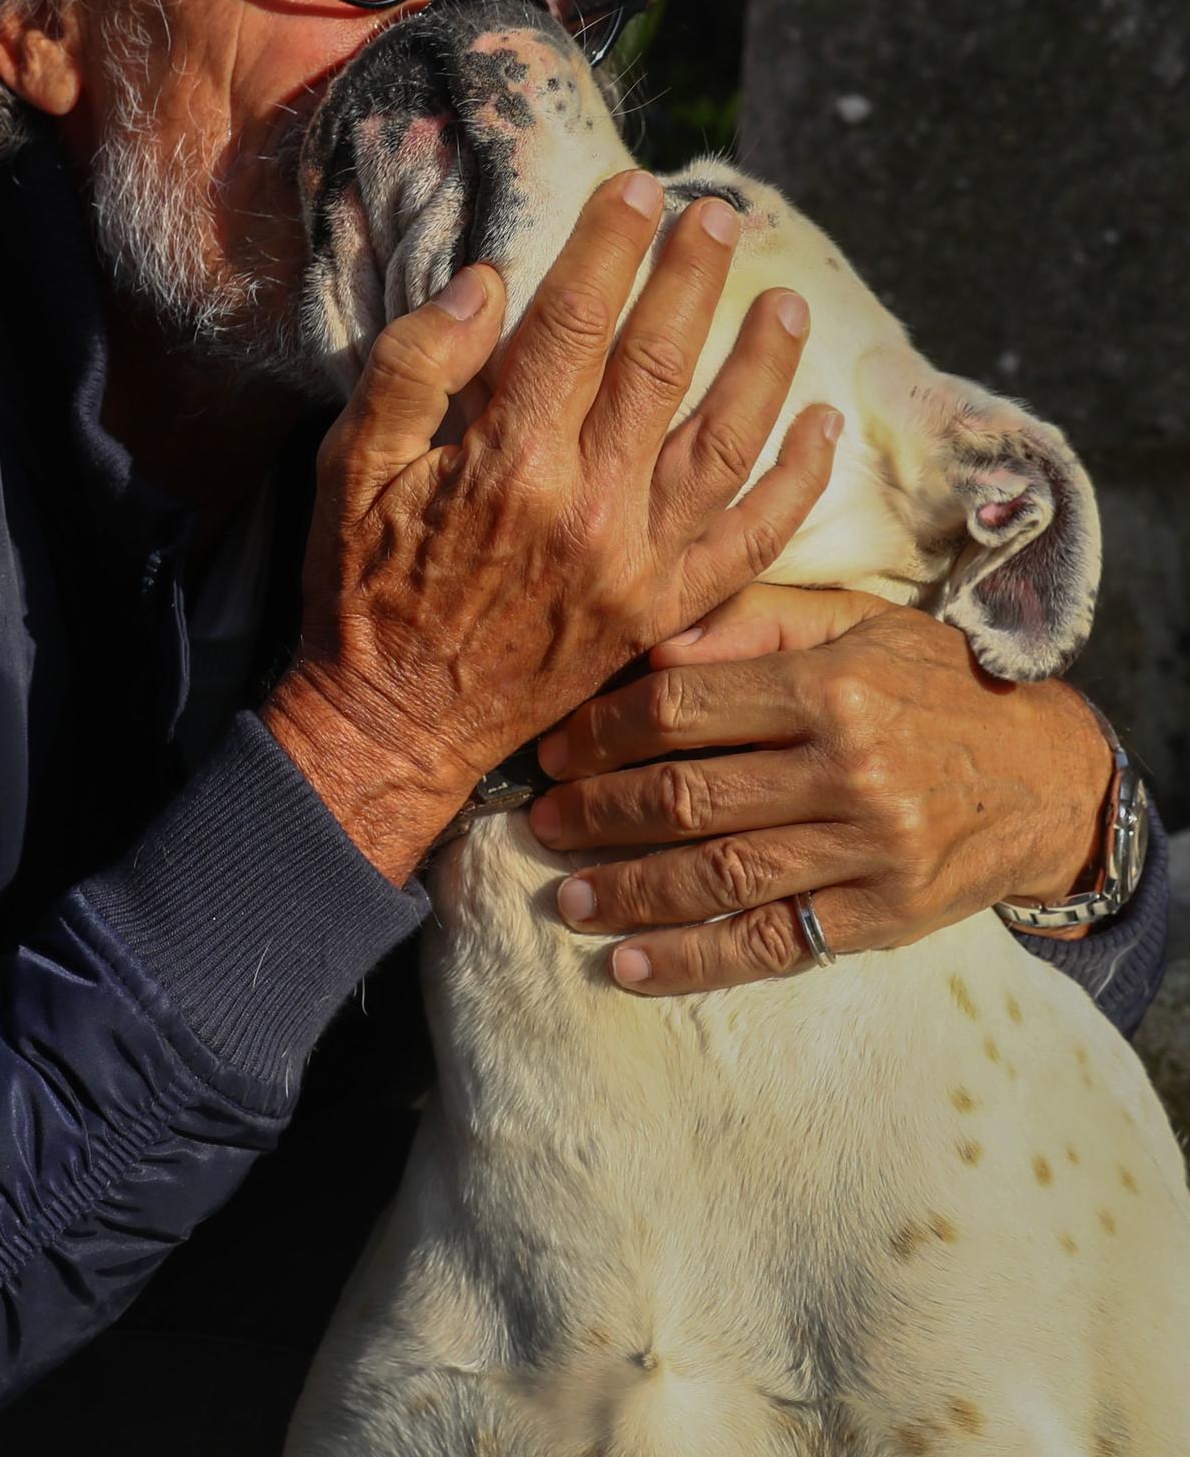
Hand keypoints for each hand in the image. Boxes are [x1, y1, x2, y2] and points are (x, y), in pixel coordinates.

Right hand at [265, 174, 840, 882]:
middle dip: (694, 277)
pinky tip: (824, 429)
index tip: (637, 188)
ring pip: (725, 443)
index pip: (574, 325)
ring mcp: (639, 564)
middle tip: (723, 215)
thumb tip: (486, 285)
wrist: (396, 726)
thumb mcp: (348, 469)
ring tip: (788, 303)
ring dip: (763, 366)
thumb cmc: (363, 593)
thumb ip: (411, 369)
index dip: (609, 246)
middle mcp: (589, 507)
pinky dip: (796, 485)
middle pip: (660, 365)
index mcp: (509, 463)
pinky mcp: (666, 612)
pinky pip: (751, 542)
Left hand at [528, 585, 1111, 992]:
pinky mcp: (882, 918)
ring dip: (626, 893)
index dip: (602, 731)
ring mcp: (866, 850)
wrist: (1048, 776)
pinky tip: (629, 968)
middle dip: (596, 813)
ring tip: (566, 900)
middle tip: (541, 823)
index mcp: (830, 685)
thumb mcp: (859, 623)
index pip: (681, 707)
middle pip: (685, 796)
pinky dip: (691, 962)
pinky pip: (770, 944)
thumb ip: (756, 620)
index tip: (555, 750)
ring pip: (716, 876)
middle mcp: (846, 769)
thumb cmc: (934, 684)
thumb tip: (655, 643)